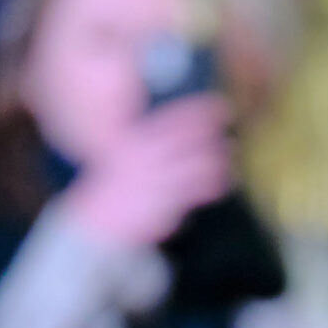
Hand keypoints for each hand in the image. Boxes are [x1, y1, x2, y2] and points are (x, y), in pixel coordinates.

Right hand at [57, 95, 232, 250]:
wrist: (97, 221)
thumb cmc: (115, 187)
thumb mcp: (125, 156)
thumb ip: (151, 143)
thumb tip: (181, 133)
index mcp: (136, 141)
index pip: (175, 120)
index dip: (201, 112)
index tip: (221, 106)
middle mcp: (149, 157)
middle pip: (190, 139)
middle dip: (213, 134)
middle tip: (230, 131)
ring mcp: (159, 180)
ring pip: (199, 165)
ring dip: (219, 160)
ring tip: (230, 158)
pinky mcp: (167, 202)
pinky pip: (196, 191)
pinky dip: (213, 184)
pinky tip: (224, 181)